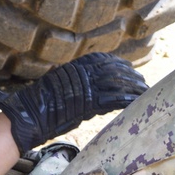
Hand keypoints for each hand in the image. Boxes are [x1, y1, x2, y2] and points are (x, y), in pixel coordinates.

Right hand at [0, 52, 148, 154]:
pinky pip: (114, 100)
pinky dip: (127, 100)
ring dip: (133, 89)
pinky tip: (137, 102)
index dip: (119, 64)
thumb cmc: (39, 103)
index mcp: (74, 67)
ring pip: (117, 84)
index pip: (103, 60)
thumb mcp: (56, 84)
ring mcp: (86, 88)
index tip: (129, 68)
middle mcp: (82, 74)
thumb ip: (72, 81)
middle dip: (131, 77)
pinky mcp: (89, 103)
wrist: (30, 114)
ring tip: (144, 92)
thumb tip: (84, 84)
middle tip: (143, 82)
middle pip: (114, 71)